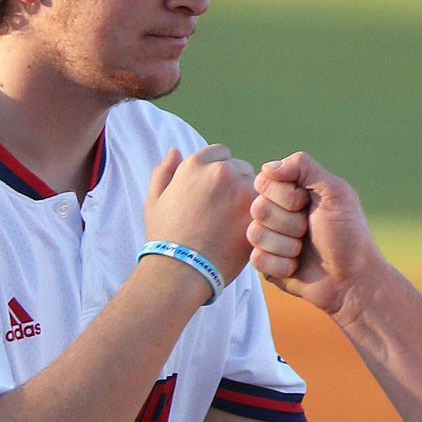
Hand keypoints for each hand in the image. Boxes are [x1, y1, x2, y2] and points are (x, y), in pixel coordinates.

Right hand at [141, 143, 257, 281]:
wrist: (181, 271)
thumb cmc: (165, 238)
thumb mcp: (154, 200)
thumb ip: (164, 171)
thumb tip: (175, 150)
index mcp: (196, 164)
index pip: (220, 153)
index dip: (217, 173)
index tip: (213, 193)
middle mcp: (221, 170)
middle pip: (240, 167)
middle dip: (235, 184)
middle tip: (224, 211)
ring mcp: (242, 190)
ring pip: (257, 185)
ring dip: (249, 198)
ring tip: (234, 223)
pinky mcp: (257, 212)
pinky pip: (267, 205)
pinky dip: (259, 216)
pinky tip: (244, 231)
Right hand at [249, 152, 388, 315]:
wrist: (351, 278)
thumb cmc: (348, 234)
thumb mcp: (336, 192)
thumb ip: (305, 167)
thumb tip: (268, 166)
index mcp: (291, 191)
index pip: (264, 180)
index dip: (285, 195)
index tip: (307, 202)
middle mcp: (277, 212)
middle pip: (258, 208)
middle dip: (289, 222)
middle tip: (308, 229)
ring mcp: (269, 238)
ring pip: (255, 234)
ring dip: (287, 245)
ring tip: (304, 250)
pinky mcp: (266, 263)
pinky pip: (257, 259)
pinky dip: (282, 265)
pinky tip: (297, 266)